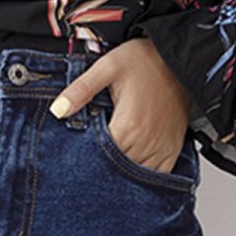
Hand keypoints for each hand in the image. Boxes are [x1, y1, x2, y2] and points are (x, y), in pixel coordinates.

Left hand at [50, 38, 192, 171]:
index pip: (100, 157)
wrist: (177, 58)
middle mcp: (146, 141)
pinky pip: (158, 174)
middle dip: (102, 166)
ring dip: (121, 173)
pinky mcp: (172, 149)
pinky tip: (132, 167)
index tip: (77, 153)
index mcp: (128, 125)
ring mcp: (161, 147)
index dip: (85, 157)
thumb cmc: (144, 60)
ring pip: (136, 176)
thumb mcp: (107, 67)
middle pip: (117, 170)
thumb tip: (58, 109)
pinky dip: (143, 176)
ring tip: (108, 163)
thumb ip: (81, 89)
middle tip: (89, 160)